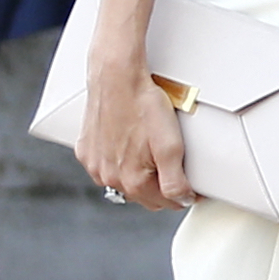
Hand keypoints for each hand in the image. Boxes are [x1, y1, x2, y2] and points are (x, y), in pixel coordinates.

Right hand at [78, 63, 196, 211]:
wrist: (117, 77)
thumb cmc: (143, 106)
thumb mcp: (170, 146)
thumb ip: (176, 181)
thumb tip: (182, 200)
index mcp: (132, 181)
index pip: (166, 202)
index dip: (183, 194)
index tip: (192, 185)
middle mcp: (109, 177)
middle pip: (144, 196)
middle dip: (162, 189)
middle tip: (175, 167)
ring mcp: (94, 165)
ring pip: (124, 182)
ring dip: (139, 176)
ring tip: (151, 153)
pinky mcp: (86, 150)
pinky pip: (106, 166)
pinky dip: (119, 162)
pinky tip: (129, 146)